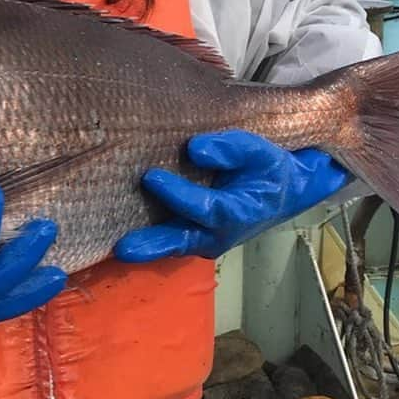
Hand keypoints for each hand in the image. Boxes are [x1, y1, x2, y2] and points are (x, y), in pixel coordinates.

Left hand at [115, 130, 348, 261]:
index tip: (151, 176)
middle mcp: (220, 233)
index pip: (205, 207)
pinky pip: (171, 241)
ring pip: (174, 246)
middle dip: (153, 245)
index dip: (178, 194)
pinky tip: (122, 236)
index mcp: (238, 212)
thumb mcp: (257, 150)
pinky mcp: (194, 237)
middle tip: (124, 249)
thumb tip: (195, 149)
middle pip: (183, 241)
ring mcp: (206, 240)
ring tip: (117, 250)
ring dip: (146, 248)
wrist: (282, 192)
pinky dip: (149, 241)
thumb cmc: (267, 168)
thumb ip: (229, 149)